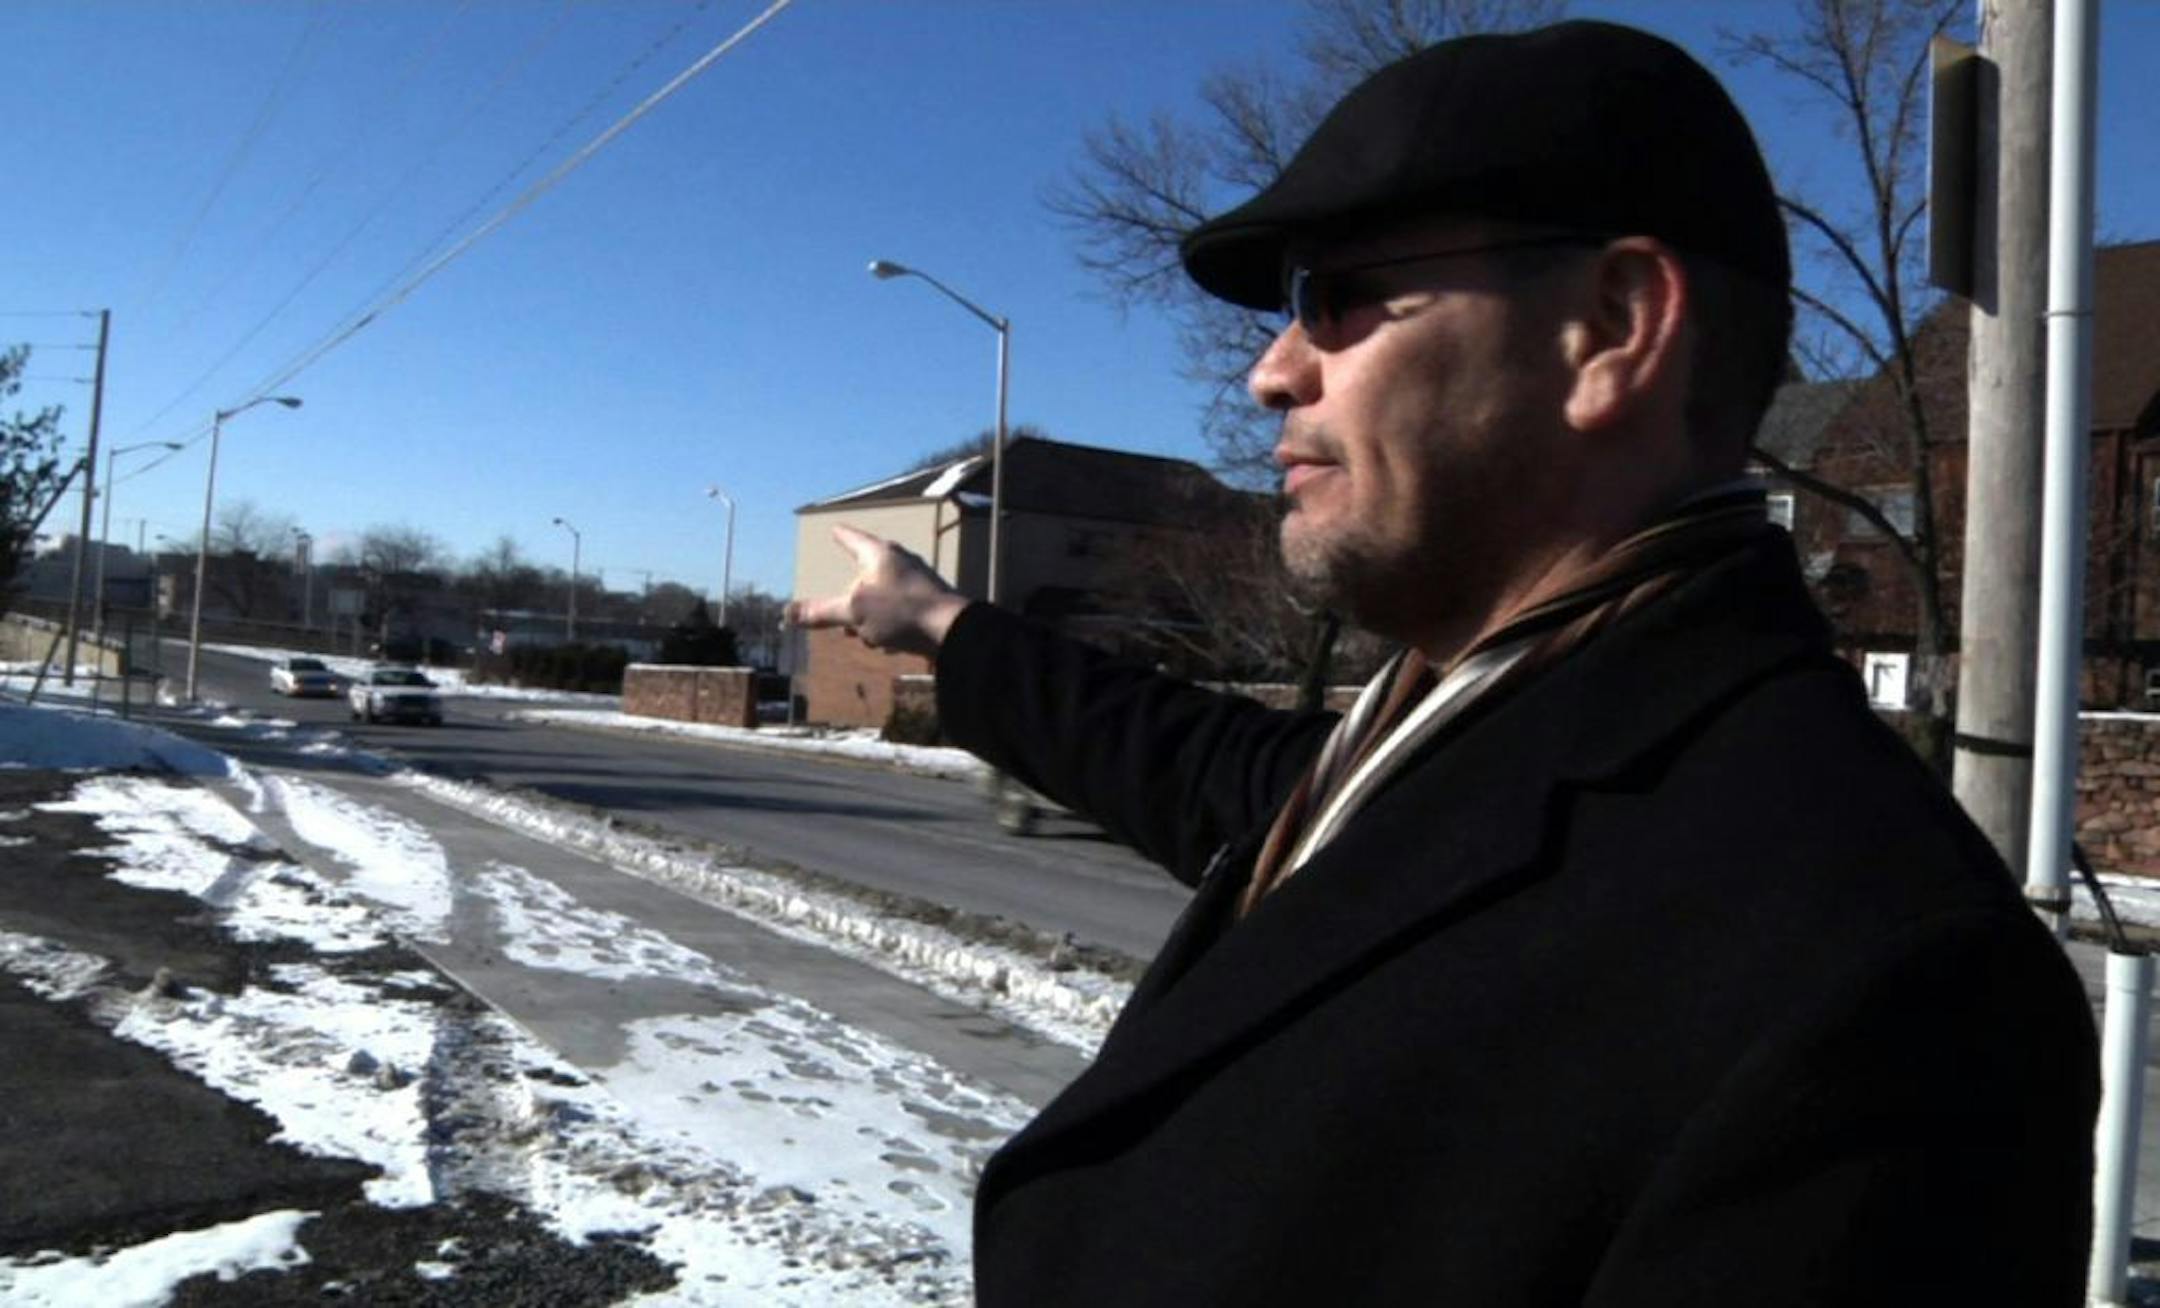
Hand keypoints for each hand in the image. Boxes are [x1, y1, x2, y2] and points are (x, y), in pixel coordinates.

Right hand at [786, 524, 971, 657]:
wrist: (953, 632)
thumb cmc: (902, 612)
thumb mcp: (854, 612)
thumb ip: (821, 612)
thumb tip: (787, 613)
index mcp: (880, 555)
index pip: (853, 538)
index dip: (841, 535)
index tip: (836, 528)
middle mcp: (901, 563)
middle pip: (867, 572)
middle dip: (853, 596)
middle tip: (844, 614)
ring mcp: (917, 584)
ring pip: (883, 596)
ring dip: (870, 617)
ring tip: (867, 635)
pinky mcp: (928, 605)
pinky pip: (899, 612)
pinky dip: (888, 626)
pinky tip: (888, 644)